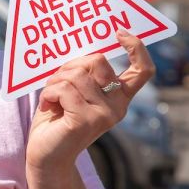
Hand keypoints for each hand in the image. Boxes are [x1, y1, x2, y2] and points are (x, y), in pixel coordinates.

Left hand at [25, 30, 155, 173]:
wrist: (45, 156)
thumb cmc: (56, 120)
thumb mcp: (73, 91)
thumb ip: (83, 73)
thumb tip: (82, 49)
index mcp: (119, 97)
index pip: (143, 70)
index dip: (137, 46)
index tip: (119, 32)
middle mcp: (118, 106)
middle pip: (98, 60)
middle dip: (70, 64)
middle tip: (57, 83)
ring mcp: (105, 114)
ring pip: (76, 73)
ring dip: (55, 81)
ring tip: (50, 98)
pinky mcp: (86, 120)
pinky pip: (64, 88)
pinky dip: (48, 93)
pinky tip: (48, 107)